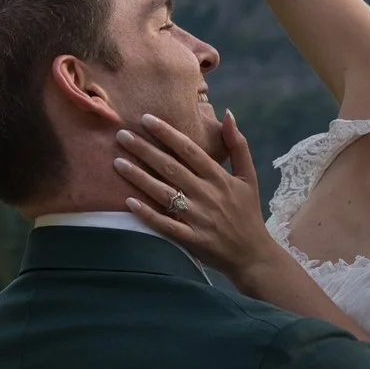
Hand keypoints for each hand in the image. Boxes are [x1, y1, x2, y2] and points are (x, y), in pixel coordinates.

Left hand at [114, 111, 280, 287]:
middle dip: (145, 150)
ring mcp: (198, 218)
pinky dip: (148, 214)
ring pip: (164, 193)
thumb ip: (238, 145)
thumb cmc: (248, 212)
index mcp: (219, 178)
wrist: (253, 254)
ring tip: (117, 162)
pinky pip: (165, 225)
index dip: (167, 133)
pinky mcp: (191, 238)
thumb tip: (228, 114)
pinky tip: (128, 202)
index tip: (146, 119)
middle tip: (121, 135)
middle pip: (171, 168)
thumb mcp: (249, 176)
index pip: (189, 150)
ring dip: (139, 177)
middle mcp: (207, 195)